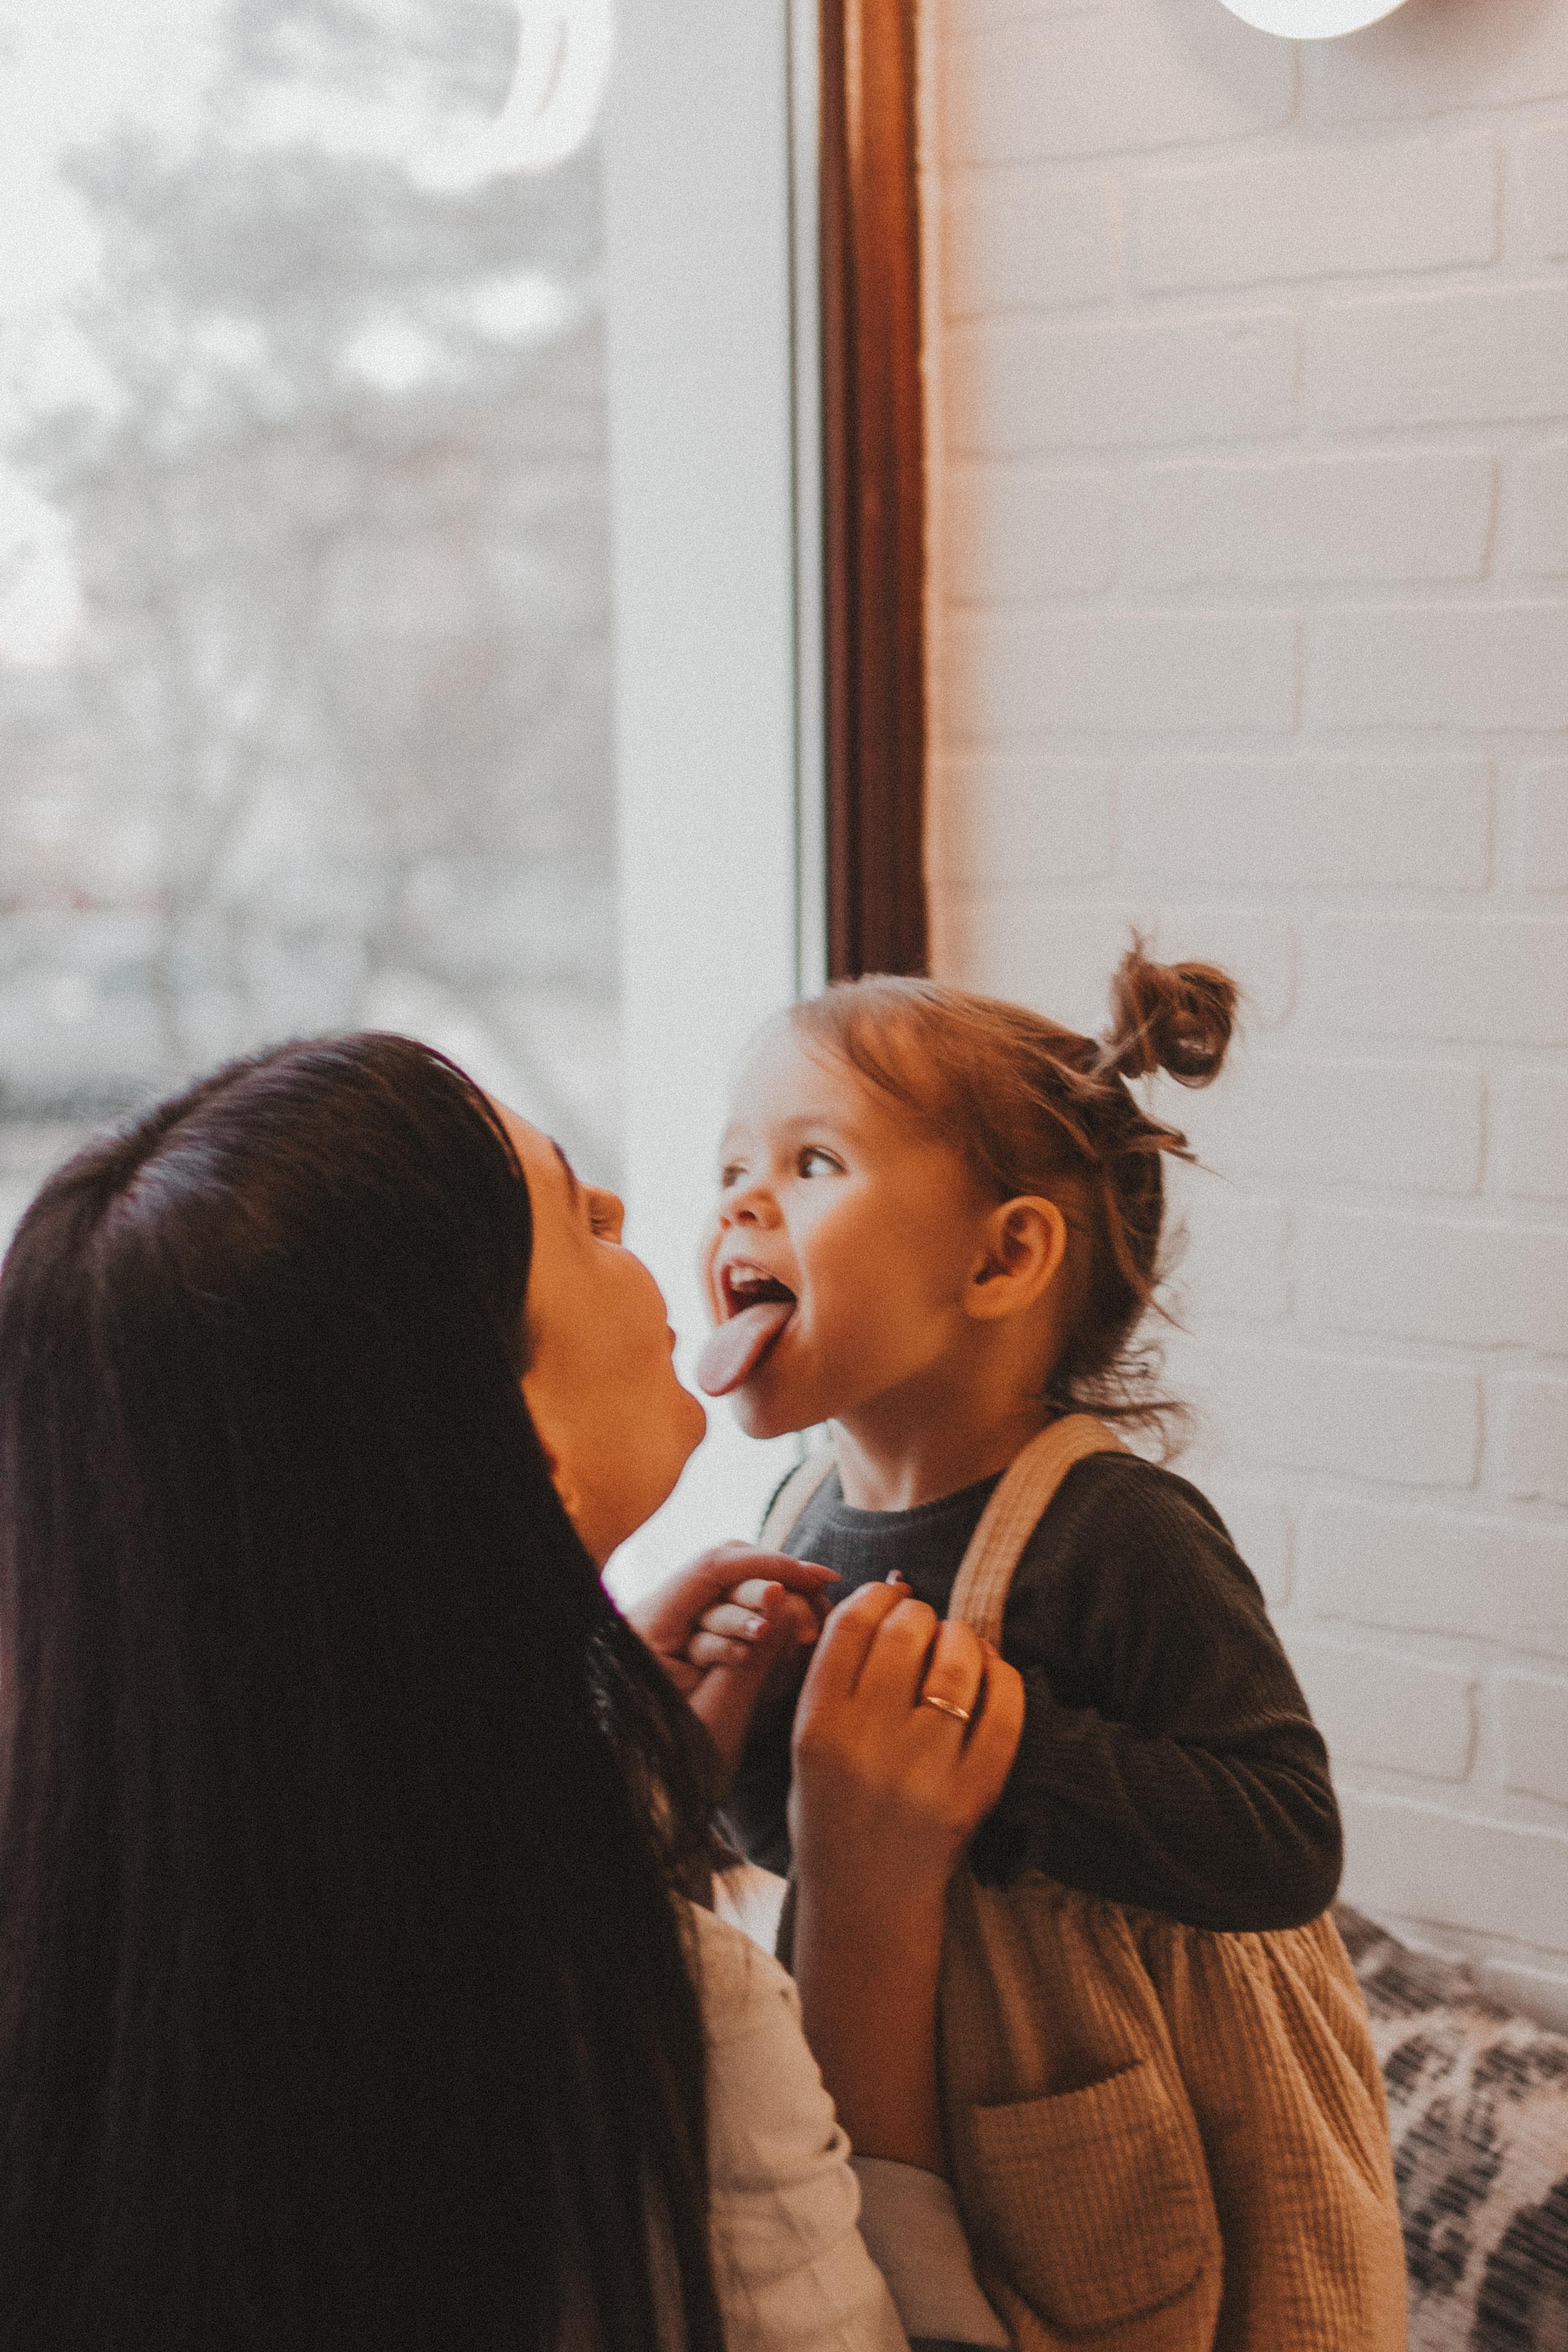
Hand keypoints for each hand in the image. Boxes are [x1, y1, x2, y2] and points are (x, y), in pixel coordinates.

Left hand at [627, 1544, 840, 1780]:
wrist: (653, 1810)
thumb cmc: (679, 1772)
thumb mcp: (721, 1713)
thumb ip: (755, 1654)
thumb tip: (787, 1597)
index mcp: (644, 1628)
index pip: (710, 1567)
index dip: (768, 1565)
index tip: (815, 1579)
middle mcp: (650, 1617)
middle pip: (720, 1574)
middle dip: (773, 1588)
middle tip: (819, 1604)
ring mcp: (665, 1628)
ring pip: (726, 1594)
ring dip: (767, 1613)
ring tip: (806, 1631)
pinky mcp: (681, 1642)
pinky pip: (724, 1618)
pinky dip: (757, 1630)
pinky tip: (785, 1641)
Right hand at [788, 1582, 1023, 1918]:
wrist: (865, 1901)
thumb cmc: (832, 1810)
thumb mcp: (805, 1744)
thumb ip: (834, 1676)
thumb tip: (884, 1595)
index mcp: (818, 1728)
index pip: (851, 1626)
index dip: (877, 1596)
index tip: (890, 1597)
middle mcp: (868, 1744)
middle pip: (906, 1633)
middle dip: (921, 1614)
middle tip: (924, 1626)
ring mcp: (924, 1771)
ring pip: (958, 1663)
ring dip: (962, 1639)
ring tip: (957, 1647)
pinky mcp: (972, 1794)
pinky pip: (1004, 1711)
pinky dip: (1003, 1677)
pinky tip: (991, 1674)